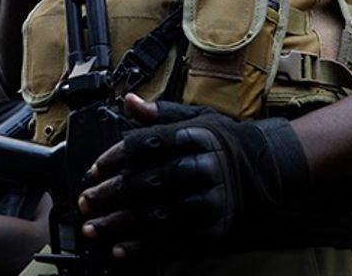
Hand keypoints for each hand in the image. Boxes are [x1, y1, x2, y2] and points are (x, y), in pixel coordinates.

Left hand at [78, 95, 308, 258]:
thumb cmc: (223, 143)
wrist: (267, 169)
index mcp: (196, 136)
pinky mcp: (214, 227)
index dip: (115, 158)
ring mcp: (211, 199)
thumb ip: (161, 114)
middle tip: (85, 202)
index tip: (93, 171)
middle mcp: (204, 166)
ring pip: (158, 214)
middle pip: (149, 181)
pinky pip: (174, 241)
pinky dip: (144, 248)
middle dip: (111, 194)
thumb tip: (129, 101)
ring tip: (93, 229)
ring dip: (120, 224)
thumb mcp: (197, 119)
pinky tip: (121, 250)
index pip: (148, 145)